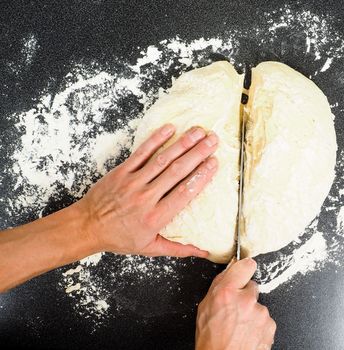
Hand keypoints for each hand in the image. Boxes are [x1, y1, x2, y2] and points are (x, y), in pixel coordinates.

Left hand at [77, 123, 218, 256]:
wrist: (88, 226)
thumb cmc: (119, 238)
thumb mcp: (149, 248)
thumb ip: (178, 249)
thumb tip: (203, 252)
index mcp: (155, 217)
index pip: (184, 193)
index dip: (201, 176)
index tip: (214, 163)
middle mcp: (146, 197)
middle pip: (177, 172)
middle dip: (197, 154)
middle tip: (213, 141)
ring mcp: (133, 182)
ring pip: (162, 160)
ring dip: (182, 144)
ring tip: (198, 132)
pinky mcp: (121, 172)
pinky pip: (141, 153)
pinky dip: (155, 140)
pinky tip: (169, 129)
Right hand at [195, 258, 275, 349]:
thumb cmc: (211, 339)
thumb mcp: (205, 306)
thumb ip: (219, 285)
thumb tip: (229, 272)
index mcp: (227, 291)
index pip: (245, 266)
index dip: (245, 267)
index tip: (246, 267)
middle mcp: (246, 300)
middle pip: (252, 287)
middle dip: (245, 295)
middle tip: (236, 309)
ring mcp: (260, 314)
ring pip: (258, 305)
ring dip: (252, 312)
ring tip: (239, 326)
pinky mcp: (270, 327)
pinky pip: (265, 319)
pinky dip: (258, 325)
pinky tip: (247, 333)